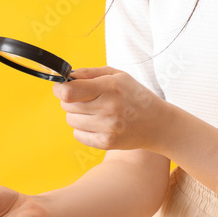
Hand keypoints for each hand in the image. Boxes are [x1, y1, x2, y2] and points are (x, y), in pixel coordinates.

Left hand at [52, 66, 166, 151]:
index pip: (69, 92)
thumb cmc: (135, 95)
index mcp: (110, 87)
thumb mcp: (118, 76)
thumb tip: (67, 77)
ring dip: (77, 115)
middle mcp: (108, 108)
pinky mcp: (106, 143)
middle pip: (67, 106)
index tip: (62, 87)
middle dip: (71, 101)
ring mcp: (107, 128)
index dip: (60, 89)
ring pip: (71, 121)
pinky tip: (98, 124)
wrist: (157, 123)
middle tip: (86, 99)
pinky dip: (83, 129)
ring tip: (95, 112)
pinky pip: (78, 135)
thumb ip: (90, 73)